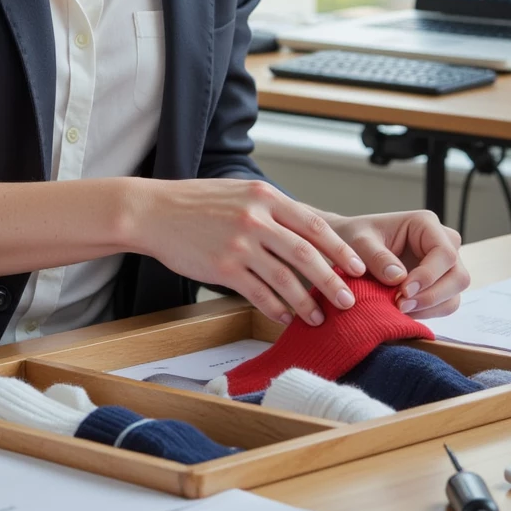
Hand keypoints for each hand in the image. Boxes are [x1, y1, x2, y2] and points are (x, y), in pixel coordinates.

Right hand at [138, 179, 368, 326]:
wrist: (152, 212)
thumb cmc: (196, 203)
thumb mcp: (238, 192)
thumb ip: (270, 208)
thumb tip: (304, 231)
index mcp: (264, 196)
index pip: (313, 225)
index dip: (340, 249)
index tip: (358, 267)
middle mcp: (255, 218)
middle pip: (307, 254)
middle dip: (333, 280)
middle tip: (350, 300)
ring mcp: (239, 244)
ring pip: (285, 278)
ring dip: (307, 302)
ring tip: (320, 317)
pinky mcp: (223, 268)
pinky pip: (258, 294)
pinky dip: (276, 309)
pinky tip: (286, 318)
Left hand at [324, 209, 469, 319]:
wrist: (346, 249)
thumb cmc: (353, 238)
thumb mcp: (358, 242)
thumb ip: (376, 256)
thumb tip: (399, 278)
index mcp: (426, 224)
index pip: (444, 254)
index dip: (428, 276)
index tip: (403, 291)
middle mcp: (442, 243)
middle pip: (458, 276)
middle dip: (431, 296)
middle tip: (400, 305)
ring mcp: (443, 266)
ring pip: (454, 294)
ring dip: (430, 308)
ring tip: (399, 310)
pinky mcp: (438, 284)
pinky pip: (445, 304)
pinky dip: (427, 313)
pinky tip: (404, 312)